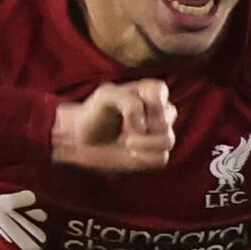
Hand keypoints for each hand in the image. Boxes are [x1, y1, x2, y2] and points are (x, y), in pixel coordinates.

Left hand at [45, 79, 179, 170]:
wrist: (82, 140)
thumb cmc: (94, 113)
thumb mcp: (105, 96)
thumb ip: (128, 101)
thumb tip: (144, 127)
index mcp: (150, 91)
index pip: (160, 91)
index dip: (145, 102)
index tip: (126, 108)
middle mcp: (159, 112)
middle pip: (166, 118)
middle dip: (142, 125)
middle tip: (123, 127)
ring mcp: (159, 134)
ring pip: (168, 140)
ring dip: (144, 143)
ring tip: (126, 141)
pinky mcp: (155, 154)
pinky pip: (161, 158)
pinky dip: (144, 157)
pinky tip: (131, 153)